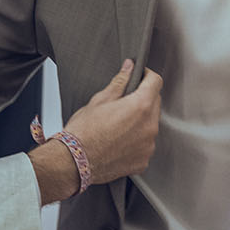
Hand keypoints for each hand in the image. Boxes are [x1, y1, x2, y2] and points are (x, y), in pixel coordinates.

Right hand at [29, 59, 161, 203]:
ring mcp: (148, 146)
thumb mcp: (100, 100)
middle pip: (155, 103)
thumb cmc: (83, 131)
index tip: (140, 76)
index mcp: (140, 107)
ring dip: (141, 120)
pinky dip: (137, 140)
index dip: (147, 75)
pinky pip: (146, 144)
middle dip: (144, 97)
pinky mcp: (143, 161)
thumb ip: (120, 82)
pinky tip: (120, 139)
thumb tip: (129, 68)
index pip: (156, 82)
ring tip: (119, 123)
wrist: (73, 162)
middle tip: (124, 100)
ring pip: (151, 124)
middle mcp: (149, 127)